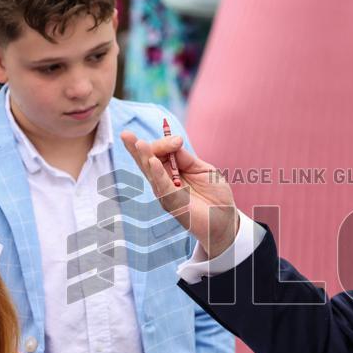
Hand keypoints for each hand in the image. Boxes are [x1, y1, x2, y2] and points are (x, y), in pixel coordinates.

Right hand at [120, 132, 238, 258]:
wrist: (225, 217)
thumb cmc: (214, 193)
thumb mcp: (202, 168)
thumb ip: (186, 157)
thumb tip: (174, 142)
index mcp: (171, 171)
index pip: (159, 153)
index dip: (164, 143)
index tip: (178, 140)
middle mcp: (164, 182)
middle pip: (147, 162)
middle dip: (136, 148)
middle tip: (126, 134)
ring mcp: (166, 194)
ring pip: (152, 173)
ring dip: (144, 157)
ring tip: (137, 143)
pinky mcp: (174, 204)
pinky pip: (164, 188)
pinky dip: (158, 174)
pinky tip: (153, 163)